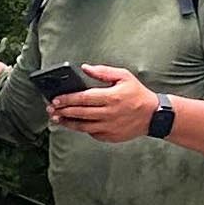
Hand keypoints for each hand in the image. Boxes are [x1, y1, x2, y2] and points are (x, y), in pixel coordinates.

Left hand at [45, 64, 162, 143]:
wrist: (152, 116)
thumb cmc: (137, 94)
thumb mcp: (124, 76)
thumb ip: (103, 72)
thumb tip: (85, 67)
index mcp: (111, 97)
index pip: (84, 98)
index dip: (67, 99)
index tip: (56, 99)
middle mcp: (109, 114)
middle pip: (80, 113)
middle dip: (63, 111)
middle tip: (50, 109)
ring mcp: (109, 127)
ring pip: (82, 126)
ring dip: (67, 122)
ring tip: (56, 119)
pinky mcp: (109, 137)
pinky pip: (91, 133)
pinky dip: (81, 128)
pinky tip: (73, 124)